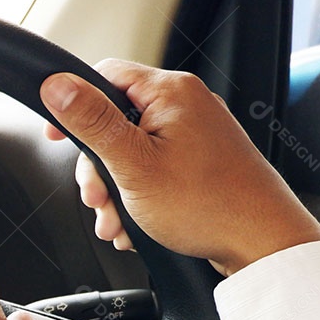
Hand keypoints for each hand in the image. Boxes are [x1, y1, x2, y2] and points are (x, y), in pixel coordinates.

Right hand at [41, 59, 319, 274]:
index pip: (103, 75)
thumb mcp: (133, 164)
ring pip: (133, 151)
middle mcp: (187, 104)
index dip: (73, 104)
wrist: (263, 244)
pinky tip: (137, 225)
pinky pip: (155, 168)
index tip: (58, 135)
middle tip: (97, 197)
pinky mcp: (203, 160)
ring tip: (118, 222)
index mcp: (170, 91)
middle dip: (98, 167)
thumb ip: (92, 122)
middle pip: (115, 120)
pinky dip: (140, 196)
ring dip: (116, 189)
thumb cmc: (210, 206)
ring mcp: (197, 132)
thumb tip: (56, 85)